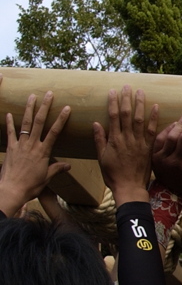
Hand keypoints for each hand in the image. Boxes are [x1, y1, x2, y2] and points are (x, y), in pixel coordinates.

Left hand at [0, 82, 71, 215]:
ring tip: (32, 97)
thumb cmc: (31, 186)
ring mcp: (20, 145)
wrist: (12, 190)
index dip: (61, 119)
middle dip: (45, 107)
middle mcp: (32, 145)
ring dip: (29, 109)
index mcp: (43, 152)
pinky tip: (9, 113)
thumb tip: (69, 166)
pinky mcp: (10, 148)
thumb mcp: (47, 177)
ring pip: (25, 123)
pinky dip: (9, 123)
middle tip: (49, 94)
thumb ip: (57, 169)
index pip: (54, 132)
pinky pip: (10, 133)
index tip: (67, 108)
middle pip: (39, 122)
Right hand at [93, 86, 158, 205]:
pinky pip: (153, 130)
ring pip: (140, 119)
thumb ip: (99, 140)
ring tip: (140, 92)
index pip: (113, 117)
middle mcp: (127, 139)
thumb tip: (96, 123)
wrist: (129, 188)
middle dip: (126, 99)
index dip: (113, 103)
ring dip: (140, 104)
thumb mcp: (101, 158)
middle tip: (127, 86)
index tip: (113, 91)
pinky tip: (156, 107)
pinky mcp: (149, 148)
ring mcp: (139, 143)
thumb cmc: (113, 175)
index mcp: (114, 140)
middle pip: (126, 114)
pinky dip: (155, 118)